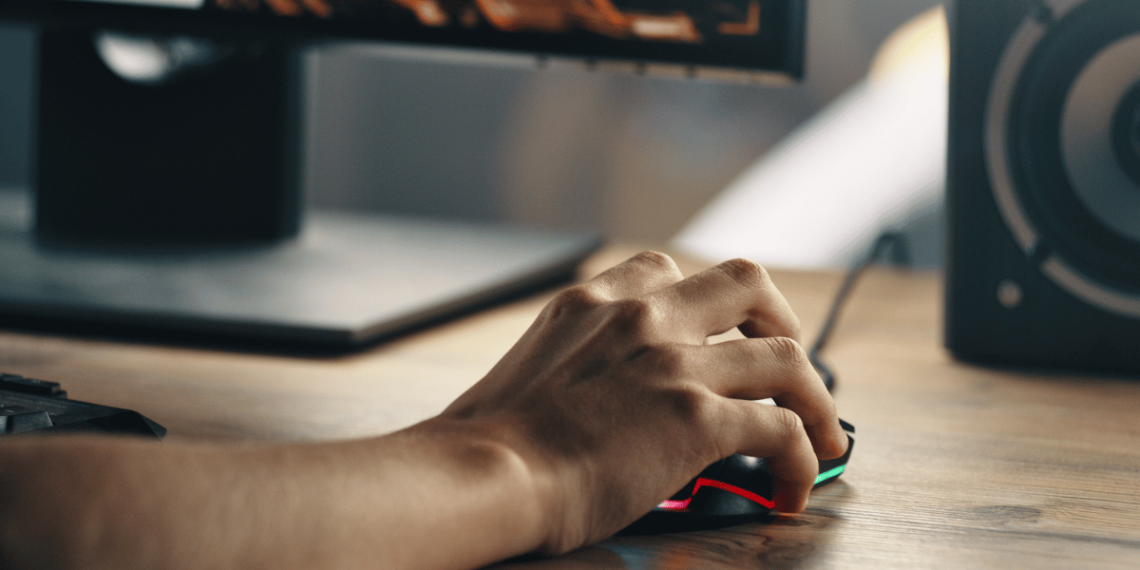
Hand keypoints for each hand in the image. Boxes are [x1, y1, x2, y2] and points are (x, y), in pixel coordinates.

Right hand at [436, 252, 848, 553]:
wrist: (481, 474)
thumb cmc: (486, 443)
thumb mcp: (530, 368)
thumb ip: (576, 361)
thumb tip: (600, 399)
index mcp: (593, 303)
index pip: (666, 270)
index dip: (704, 300)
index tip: (717, 330)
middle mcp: (640, 318)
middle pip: (746, 282)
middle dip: (779, 319)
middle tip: (785, 357)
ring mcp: (673, 363)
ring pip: (787, 358)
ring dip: (815, 398)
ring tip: (821, 433)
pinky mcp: (696, 418)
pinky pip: (781, 430)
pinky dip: (800, 459)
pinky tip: (789, 489)